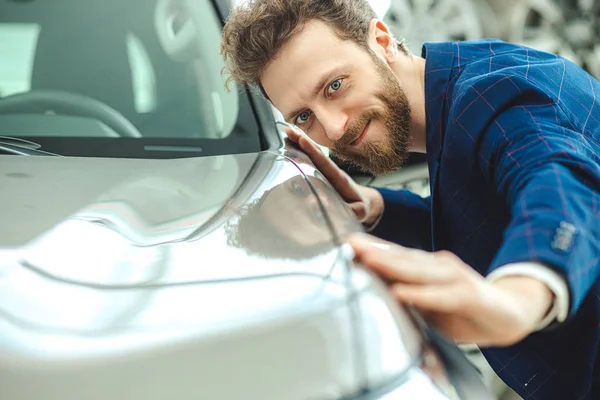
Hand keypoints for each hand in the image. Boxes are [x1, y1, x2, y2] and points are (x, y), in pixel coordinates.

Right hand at [285, 125, 382, 223]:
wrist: (362, 202)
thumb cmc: (359, 207)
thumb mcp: (358, 212)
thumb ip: (351, 210)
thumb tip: (339, 209)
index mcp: (339, 179)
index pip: (325, 163)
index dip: (314, 152)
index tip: (303, 140)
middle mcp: (331, 172)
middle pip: (316, 154)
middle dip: (303, 141)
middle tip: (290, 130)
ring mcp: (325, 172)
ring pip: (312, 155)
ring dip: (300, 143)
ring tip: (288, 131)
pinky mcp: (320, 174)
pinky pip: (310, 161)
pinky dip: (300, 151)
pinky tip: (290, 143)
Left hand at [347, 233, 553, 346]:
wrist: (512, 313)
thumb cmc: (465, 309)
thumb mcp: (429, 305)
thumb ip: (407, 298)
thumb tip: (375, 298)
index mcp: (427, 267)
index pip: (395, 256)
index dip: (371, 249)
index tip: (345, 244)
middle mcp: (439, 266)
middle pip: (402, 258)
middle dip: (374, 251)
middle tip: (349, 244)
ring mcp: (455, 278)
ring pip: (418, 270)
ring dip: (392, 265)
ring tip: (368, 260)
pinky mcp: (470, 295)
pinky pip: (441, 295)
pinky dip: (420, 295)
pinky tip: (402, 293)